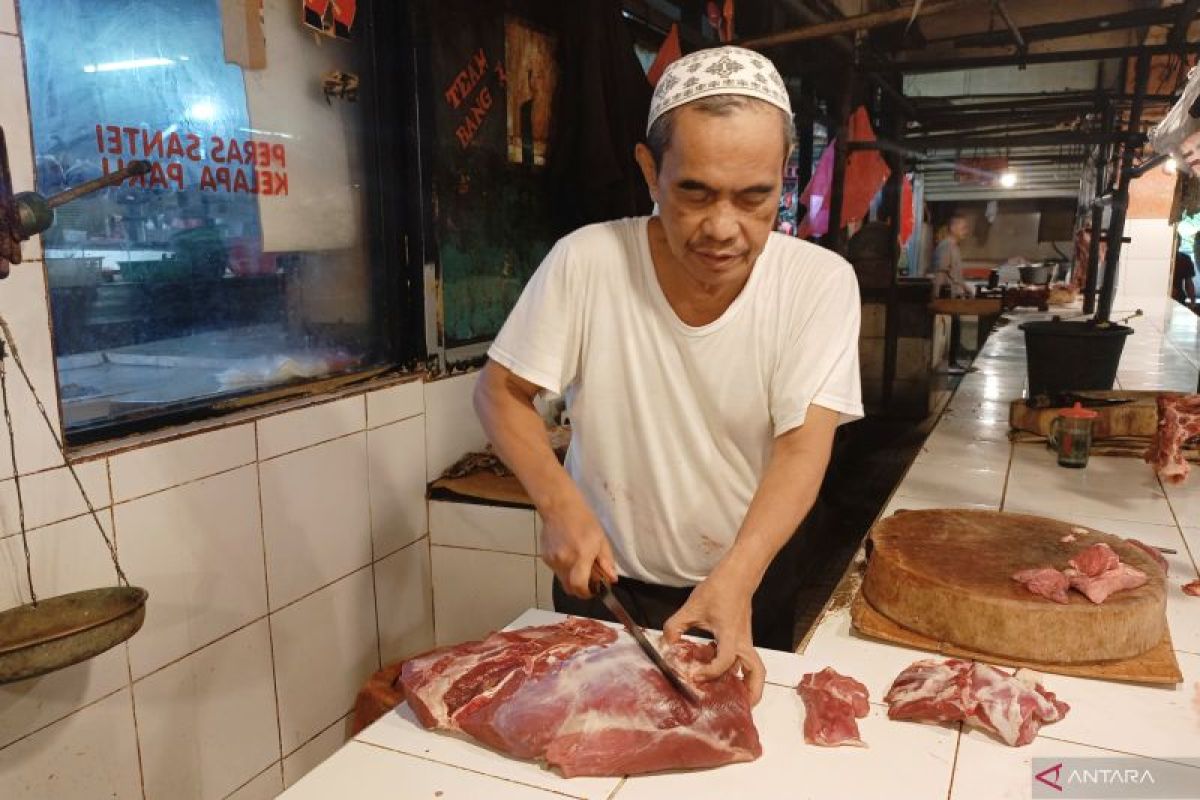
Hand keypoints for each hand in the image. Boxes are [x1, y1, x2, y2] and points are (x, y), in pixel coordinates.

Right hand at [539, 489, 616, 597]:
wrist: (559, 507)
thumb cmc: (584, 520)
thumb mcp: (601, 539)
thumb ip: (606, 561)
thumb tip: (612, 579)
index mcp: (580, 556)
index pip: (579, 586)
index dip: (586, 593)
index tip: (593, 590)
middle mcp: (564, 561)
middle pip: (570, 588)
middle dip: (579, 589)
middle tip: (588, 580)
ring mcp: (552, 560)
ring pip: (562, 580)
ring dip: (571, 577)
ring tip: (577, 561)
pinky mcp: (545, 557)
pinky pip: (556, 570)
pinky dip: (563, 568)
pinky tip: (567, 553)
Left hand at [662, 571, 765, 704]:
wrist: (738, 575)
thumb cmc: (718, 589)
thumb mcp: (692, 607)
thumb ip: (676, 627)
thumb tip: (666, 644)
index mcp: (731, 636)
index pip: (726, 662)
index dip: (711, 673)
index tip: (695, 676)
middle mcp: (742, 642)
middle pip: (756, 672)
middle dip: (751, 692)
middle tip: (738, 707)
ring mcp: (745, 641)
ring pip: (754, 668)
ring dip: (747, 684)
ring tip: (732, 697)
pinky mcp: (742, 637)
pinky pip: (744, 660)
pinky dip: (738, 671)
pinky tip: (719, 673)